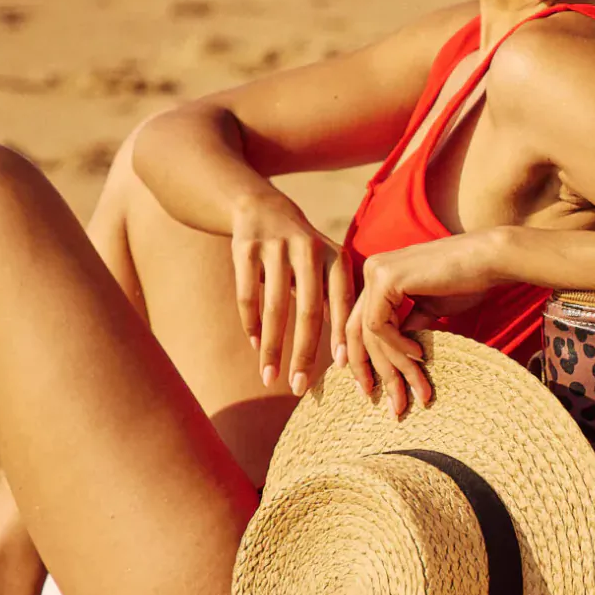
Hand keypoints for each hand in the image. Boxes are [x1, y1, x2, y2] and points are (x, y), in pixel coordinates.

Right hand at [230, 189, 352, 395]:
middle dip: (304, 353)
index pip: (343, 301)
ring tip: (270, 377)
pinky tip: (256, 345)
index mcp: (335, 256)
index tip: (344, 367)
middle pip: (308, 311)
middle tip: (300, 387)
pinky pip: (247, 295)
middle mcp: (308, 250)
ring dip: (272, 348)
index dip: (343, 333)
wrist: (261, 207)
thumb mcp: (326, 265)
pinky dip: (251, 324)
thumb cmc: (302, 250)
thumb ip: (335, 300)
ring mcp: (275, 248)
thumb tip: (349, 349)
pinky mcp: (245, 249)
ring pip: (275, 308)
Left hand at [344, 234, 500, 416]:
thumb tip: (397, 356)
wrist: (489, 259)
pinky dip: (398, 346)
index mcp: (380, 276)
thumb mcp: (430, 309)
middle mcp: (371, 270)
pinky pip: (379, 325)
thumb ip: (408, 326)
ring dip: (392, 367)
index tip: (369, 389)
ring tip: (411, 393)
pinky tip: (419, 355)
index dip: (362, 360)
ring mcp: (376, 272)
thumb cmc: (468, 282)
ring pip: (368, 333)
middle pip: (357, 331)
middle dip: (369, 372)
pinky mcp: (386, 278)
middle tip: (387, 403)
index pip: (360, 324)